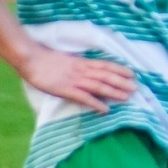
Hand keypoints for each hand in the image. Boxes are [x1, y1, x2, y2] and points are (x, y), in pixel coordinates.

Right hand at [17, 45, 135, 113]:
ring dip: (114, 92)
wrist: (30, 58)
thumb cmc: (44, 59)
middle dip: (122, 82)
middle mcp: (82, 70)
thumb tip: (86, 69)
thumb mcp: (66, 60)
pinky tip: (105, 110)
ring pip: (99, 86)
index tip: (132, 73)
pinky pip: (84, 97)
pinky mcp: (66, 89)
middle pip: (106, 76)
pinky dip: (96, 103)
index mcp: (81, 62)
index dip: (119, 69)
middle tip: (136, 88)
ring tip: (127, 97)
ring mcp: (74, 80)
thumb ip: (77, 65)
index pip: (105, 65)